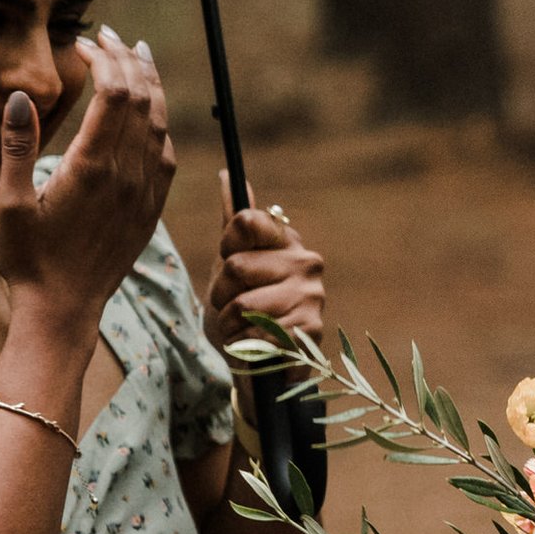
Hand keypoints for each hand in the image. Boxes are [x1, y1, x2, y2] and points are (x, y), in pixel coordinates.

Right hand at [0, 30, 173, 325]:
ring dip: (151, 87)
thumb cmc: (30, 257)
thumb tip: (20, 97)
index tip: (86, 43)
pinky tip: (150, 114)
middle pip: (143, 103)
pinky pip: (166, 156)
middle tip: (112, 37)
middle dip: (130, 62)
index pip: (116, 96)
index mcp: (94, 169)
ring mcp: (144, 192)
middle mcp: (128, 176)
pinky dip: (159, 124)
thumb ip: (17, 146)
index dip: (106, 61)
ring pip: (160, 126)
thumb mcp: (12, 202)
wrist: (66, 307)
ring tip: (138, 58)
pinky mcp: (150, 208)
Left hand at [205, 171, 325, 350]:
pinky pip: (260, 333)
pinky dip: (248, 345)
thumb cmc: (244, 307)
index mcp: (287, 240)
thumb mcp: (231, 261)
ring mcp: (313, 297)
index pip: (246, 220)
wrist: (259, 359)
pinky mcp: (312, 331)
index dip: (226, 246)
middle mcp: (306, 263)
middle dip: (222, 293)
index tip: (231, 263)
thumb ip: (234, 223)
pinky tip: (258, 346)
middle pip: (236, 265)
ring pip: (244, 303)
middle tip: (233, 306)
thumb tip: (228, 174)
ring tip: (244, 329)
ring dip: (231, 324)